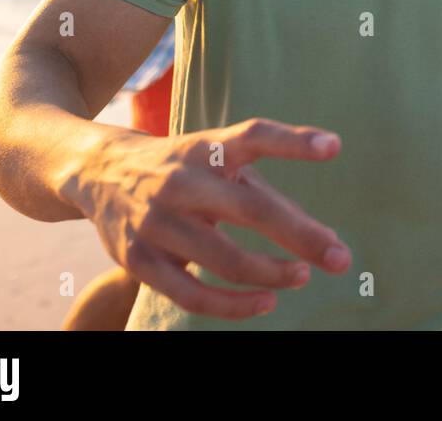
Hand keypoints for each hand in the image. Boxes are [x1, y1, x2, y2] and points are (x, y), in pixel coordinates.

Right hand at [62, 117, 350, 319]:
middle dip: (302, 236)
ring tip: (303, 275)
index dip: (294, 141)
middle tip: (342, 257)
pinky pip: (193, 294)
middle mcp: (181, 180)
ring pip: (226, 259)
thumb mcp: (218, 163)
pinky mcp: (139, 259)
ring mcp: (157, 221)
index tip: (335, 146)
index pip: (253, 136)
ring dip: (272, 273)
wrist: (100, 172)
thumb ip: (264, 194)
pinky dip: (235, 305)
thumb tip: (319, 238)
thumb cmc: (185, 170)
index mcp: (207, 148)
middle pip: (251, 208)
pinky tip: (266, 302)